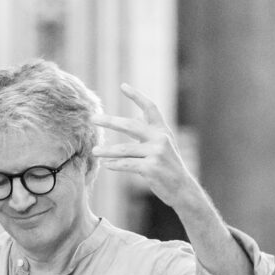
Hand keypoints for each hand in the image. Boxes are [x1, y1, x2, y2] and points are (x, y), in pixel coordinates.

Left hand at [92, 83, 193, 210]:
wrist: (182, 189)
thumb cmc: (169, 167)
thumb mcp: (163, 144)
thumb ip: (150, 130)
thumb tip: (136, 115)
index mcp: (162, 130)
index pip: (150, 108)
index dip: (137, 96)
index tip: (123, 86)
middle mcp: (160, 138)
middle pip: (131, 125)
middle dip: (110, 121)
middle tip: (93, 118)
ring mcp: (156, 153)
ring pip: (125, 149)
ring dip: (107, 150)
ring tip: (94, 151)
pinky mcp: (151, 168)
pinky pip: (128, 165)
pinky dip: (116, 165)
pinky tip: (106, 165)